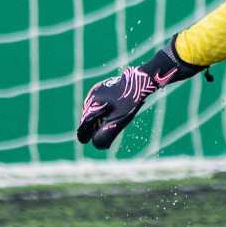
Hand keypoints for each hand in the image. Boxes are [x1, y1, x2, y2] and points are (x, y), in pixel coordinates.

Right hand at [77, 43, 206, 149]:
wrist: (141, 81)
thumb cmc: (130, 101)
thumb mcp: (118, 119)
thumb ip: (107, 131)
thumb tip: (98, 145)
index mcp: (94, 102)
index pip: (86, 121)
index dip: (85, 132)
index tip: (85, 141)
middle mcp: (93, 94)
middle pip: (88, 114)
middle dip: (90, 126)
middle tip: (90, 137)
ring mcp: (98, 89)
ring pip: (92, 108)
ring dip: (94, 119)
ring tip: (96, 129)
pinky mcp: (103, 88)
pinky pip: (97, 102)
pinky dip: (99, 111)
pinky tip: (104, 117)